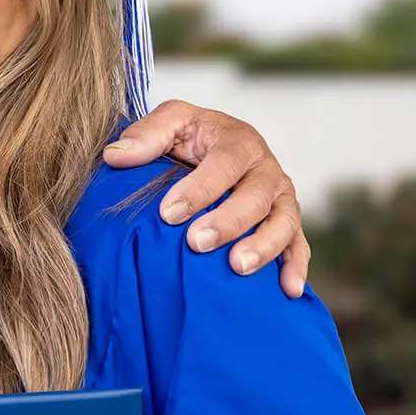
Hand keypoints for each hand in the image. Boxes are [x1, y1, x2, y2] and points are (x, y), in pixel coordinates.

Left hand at [102, 100, 310, 297]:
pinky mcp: (288, 224)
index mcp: (239, 141)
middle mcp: (266, 169)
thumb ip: (147, 135)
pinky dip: (296, 267)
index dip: (199, 189)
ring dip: (264, 246)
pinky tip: (287, 290)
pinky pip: (299, 246)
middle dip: (228, 221)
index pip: (224, 163)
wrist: (216, 150)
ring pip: (283, 221)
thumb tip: (116, 156)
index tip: (169, 213)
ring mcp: (281, 198)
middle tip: (197, 243)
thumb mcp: (171, 124)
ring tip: (237, 267)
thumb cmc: (192, 139)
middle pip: (257, 195)